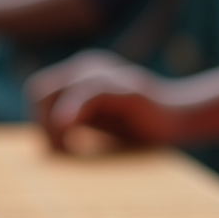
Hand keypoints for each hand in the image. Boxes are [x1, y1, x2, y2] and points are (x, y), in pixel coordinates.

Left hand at [25, 50, 181, 150]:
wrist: (180, 120)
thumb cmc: (137, 127)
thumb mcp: (95, 124)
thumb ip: (70, 123)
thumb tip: (42, 138)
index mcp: (79, 74)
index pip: (38, 92)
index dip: (40, 123)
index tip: (60, 148)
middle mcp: (87, 66)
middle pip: (39, 92)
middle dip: (42, 125)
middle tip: (63, 151)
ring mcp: (104, 73)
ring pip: (56, 91)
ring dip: (53, 125)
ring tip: (69, 149)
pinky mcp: (123, 87)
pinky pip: (89, 92)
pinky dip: (73, 110)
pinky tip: (68, 129)